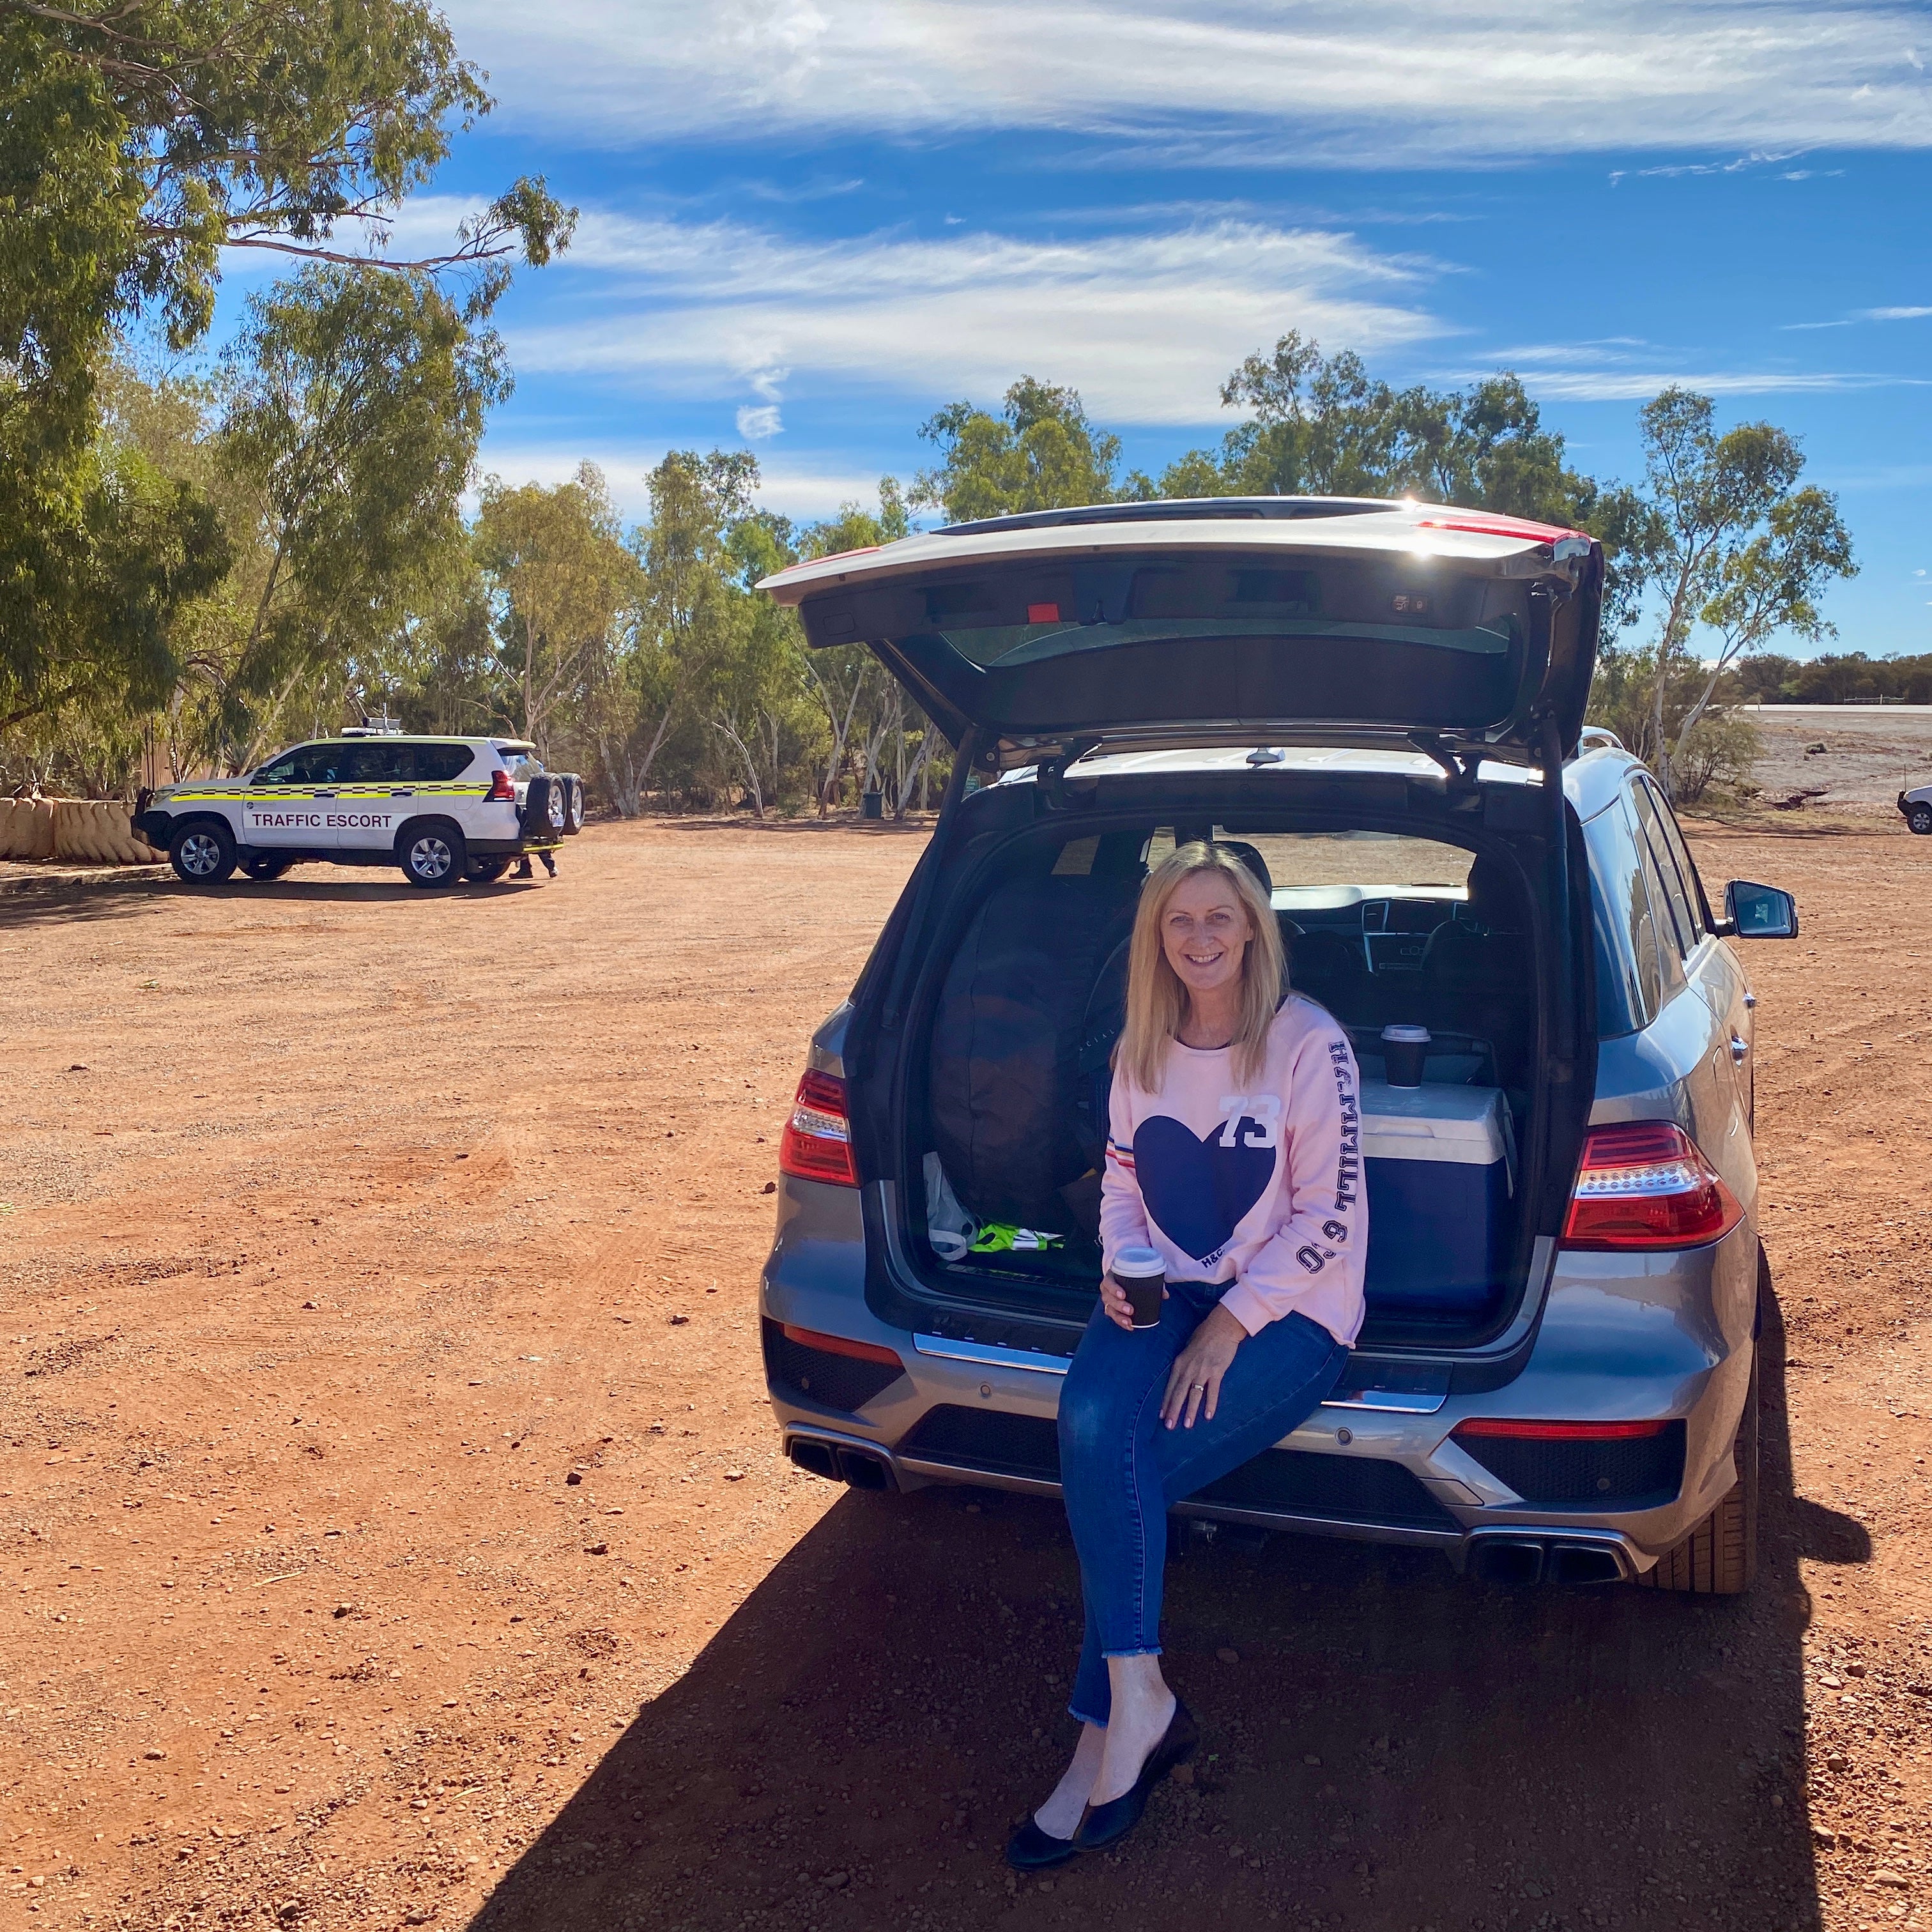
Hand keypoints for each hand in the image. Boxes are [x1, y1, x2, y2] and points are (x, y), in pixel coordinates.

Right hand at [1099, 1270, 1161, 1332]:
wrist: (1123, 1279)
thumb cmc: (1131, 1276)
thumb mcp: (1140, 1276)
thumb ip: (1153, 1282)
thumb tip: (1165, 1295)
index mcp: (1111, 1278)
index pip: (1108, 1283)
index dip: (1114, 1289)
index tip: (1123, 1295)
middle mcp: (1106, 1290)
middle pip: (1108, 1298)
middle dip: (1119, 1305)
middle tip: (1130, 1310)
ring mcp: (1108, 1300)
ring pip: (1109, 1309)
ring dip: (1119, 1317)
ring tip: (1129, 1322)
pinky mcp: (1111, 1309)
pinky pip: (1114, 1317)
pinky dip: (1121, 1322)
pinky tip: (1130, 1326)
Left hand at [1161, 1303, 1247, 1428]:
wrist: (1221, 1327)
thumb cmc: (1204, 1335)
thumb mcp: (1187, 1348)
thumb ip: (1184, 1364)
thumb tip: (1181, 1377)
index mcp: (1179, 1363)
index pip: (1170, 1386)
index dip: (1166, 1401)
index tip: (1161, 1415)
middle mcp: (1188, 1368)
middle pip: (1179, 1393)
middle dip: (1173, 1410)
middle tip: (1169, 1426)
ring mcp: (1202, 1371)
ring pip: (1194, 1394)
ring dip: (1190, 1411)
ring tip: (1187, 1425)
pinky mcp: (1217, 1371)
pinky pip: (1212, 1391)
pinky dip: (1210, 1404)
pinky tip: (1208, 1415)